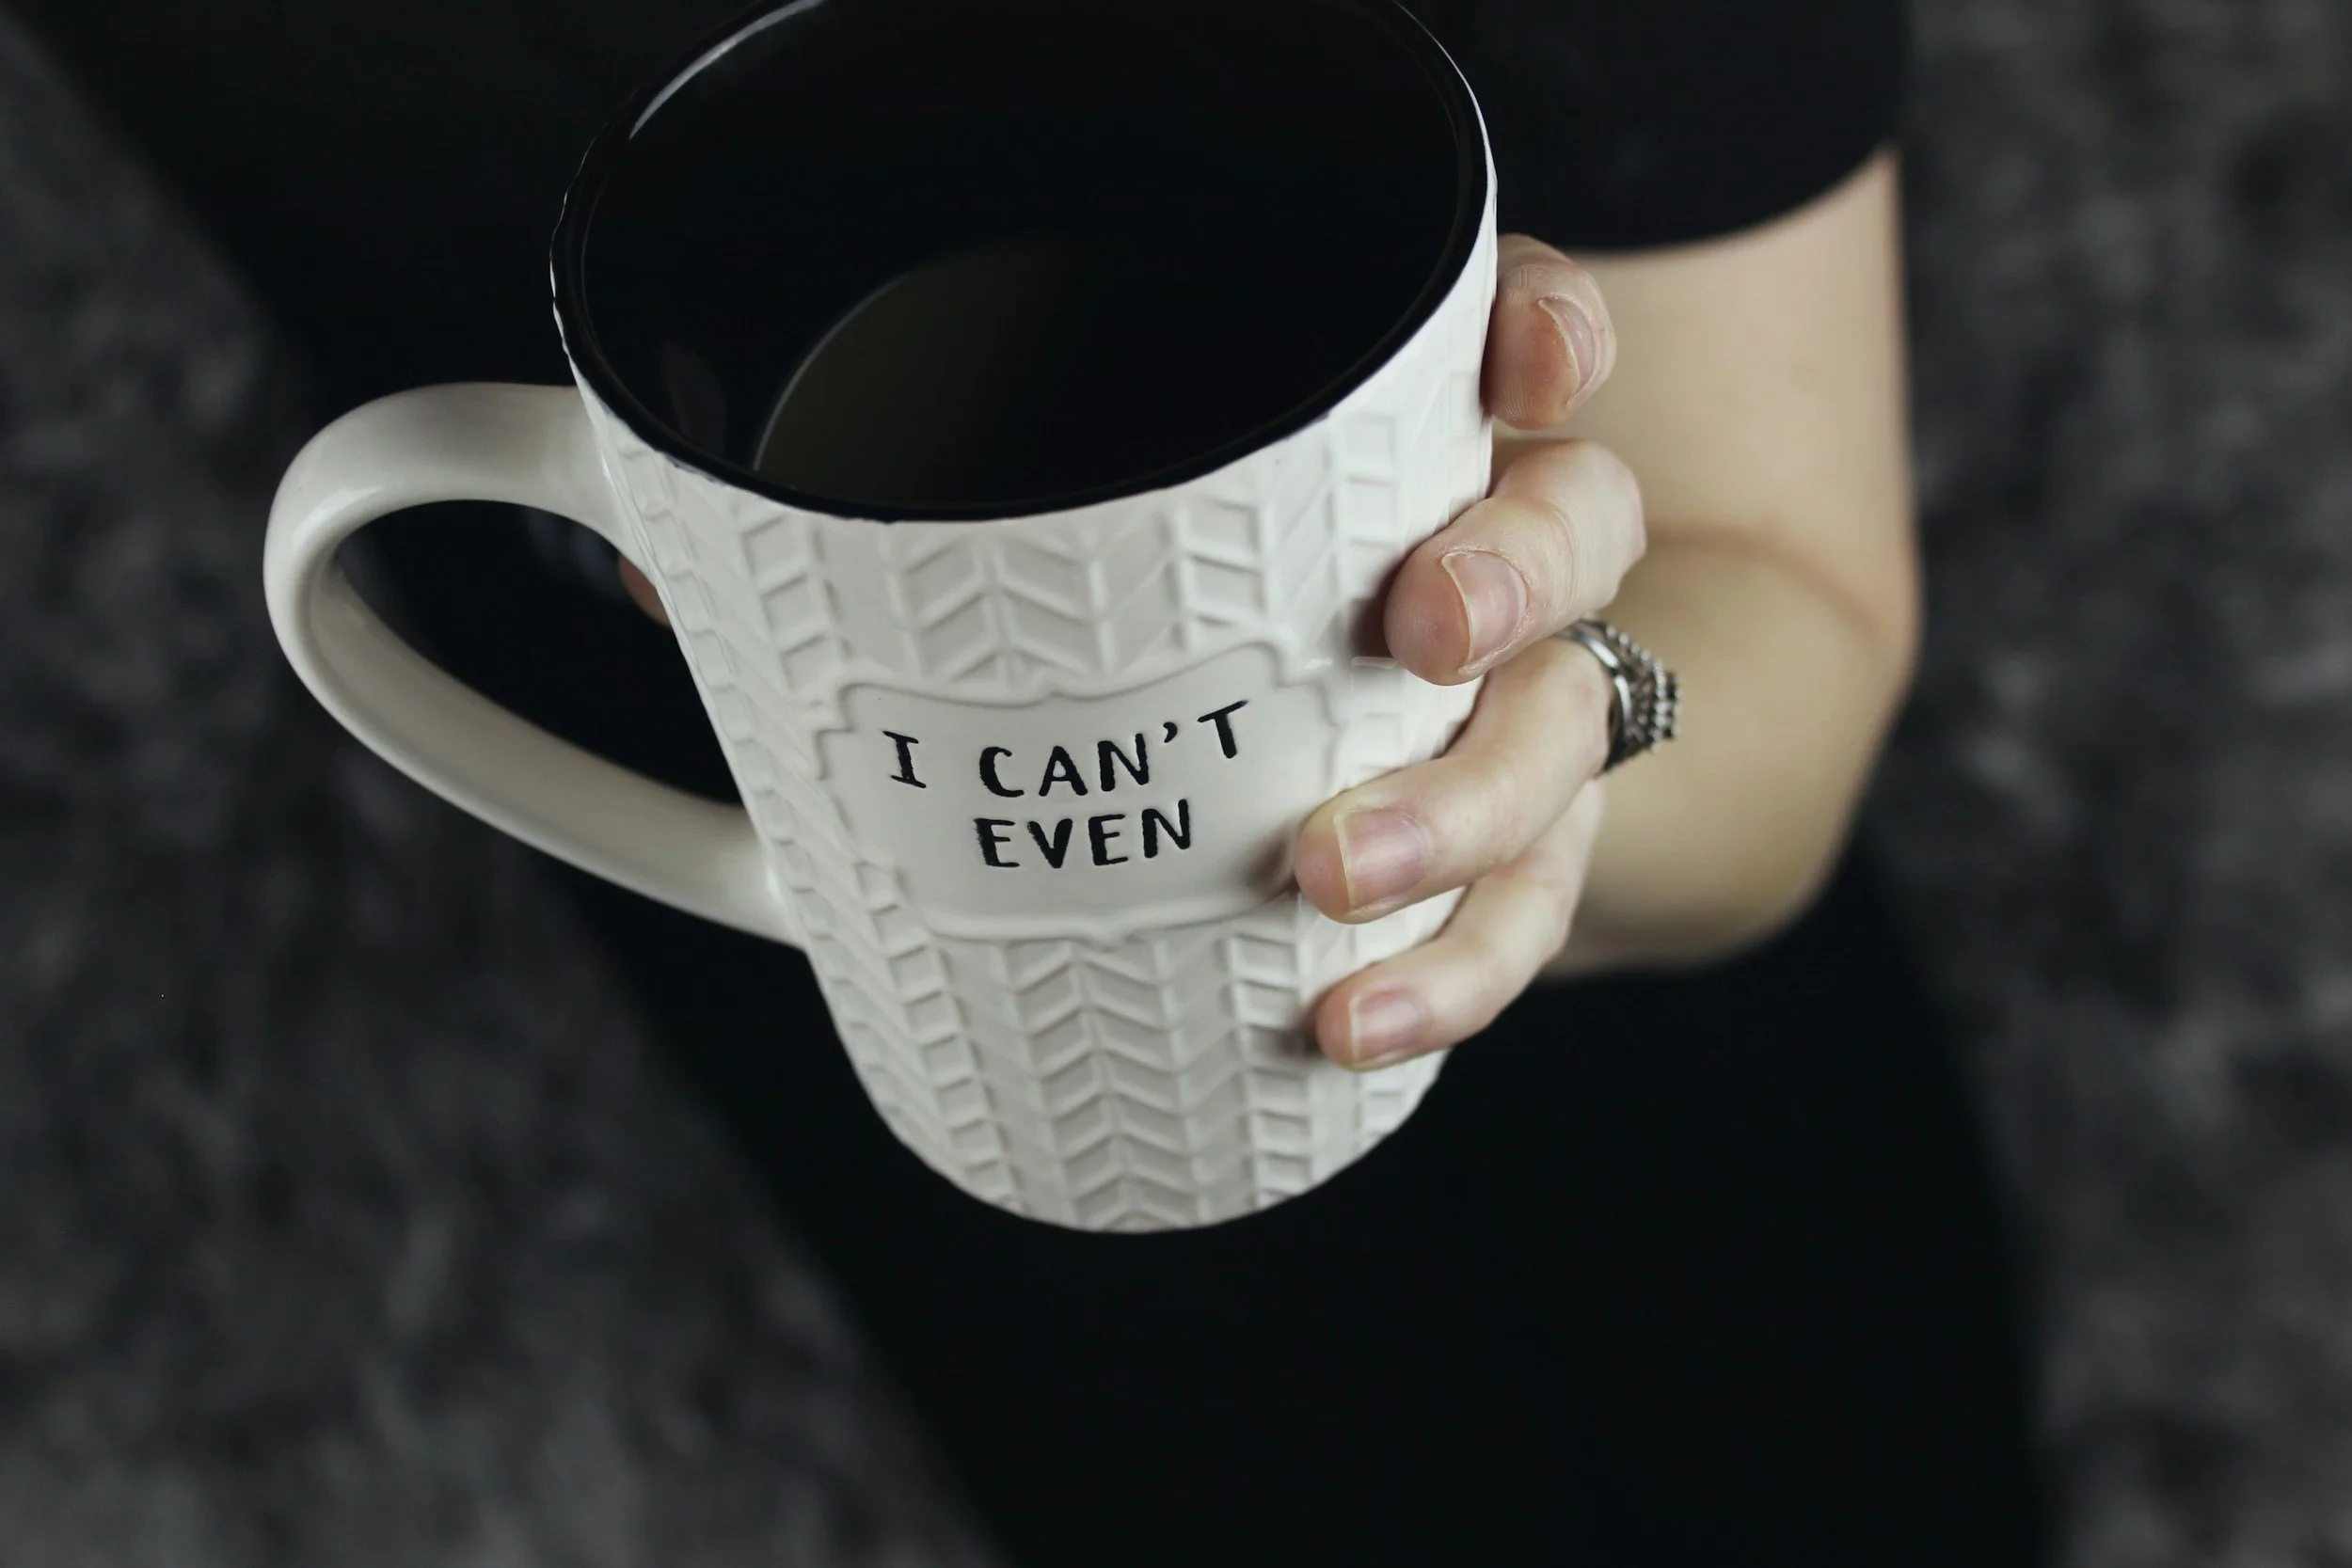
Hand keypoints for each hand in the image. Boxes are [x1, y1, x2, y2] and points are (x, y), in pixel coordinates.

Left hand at [618, 237, 1642, 1071]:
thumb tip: (664, 565)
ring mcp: (1519, 716)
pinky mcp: (1520, 860)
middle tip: (1415, 636)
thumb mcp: (1088, 563)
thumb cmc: (1209, 637)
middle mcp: (1492, 563)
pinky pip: (1525, 911)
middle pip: (1577, 526)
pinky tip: (1353, 1018)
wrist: (1384, 775)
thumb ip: (912, 545)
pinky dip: (1447, 972)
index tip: (1512, 372)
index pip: (1516, 342)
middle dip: (1512, 574)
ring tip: (1329, 873)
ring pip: (1562, 731)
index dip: (1540, 341)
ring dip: (1459, 808)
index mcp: (1406, 448)